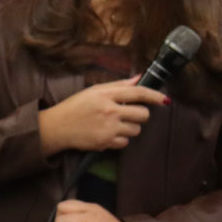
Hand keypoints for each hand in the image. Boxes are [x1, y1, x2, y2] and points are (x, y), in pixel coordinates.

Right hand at [38, 76, 167, 155]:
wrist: (56, 127)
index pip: (138, 93)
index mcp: (106, 95)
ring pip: (136, 130)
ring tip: (114, 125)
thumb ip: (118, 85)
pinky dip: (120, 139)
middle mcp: (109, 111)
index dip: (155, 96)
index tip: (165, 100)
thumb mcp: (94, 91)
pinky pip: (125, 142)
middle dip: (140, 115)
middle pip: (143, 115)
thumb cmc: (74, 107)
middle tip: (129, 114)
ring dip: (130, 128)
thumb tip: (139, 78)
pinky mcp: (105, 143)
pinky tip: (108, 134)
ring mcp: (108, 128)